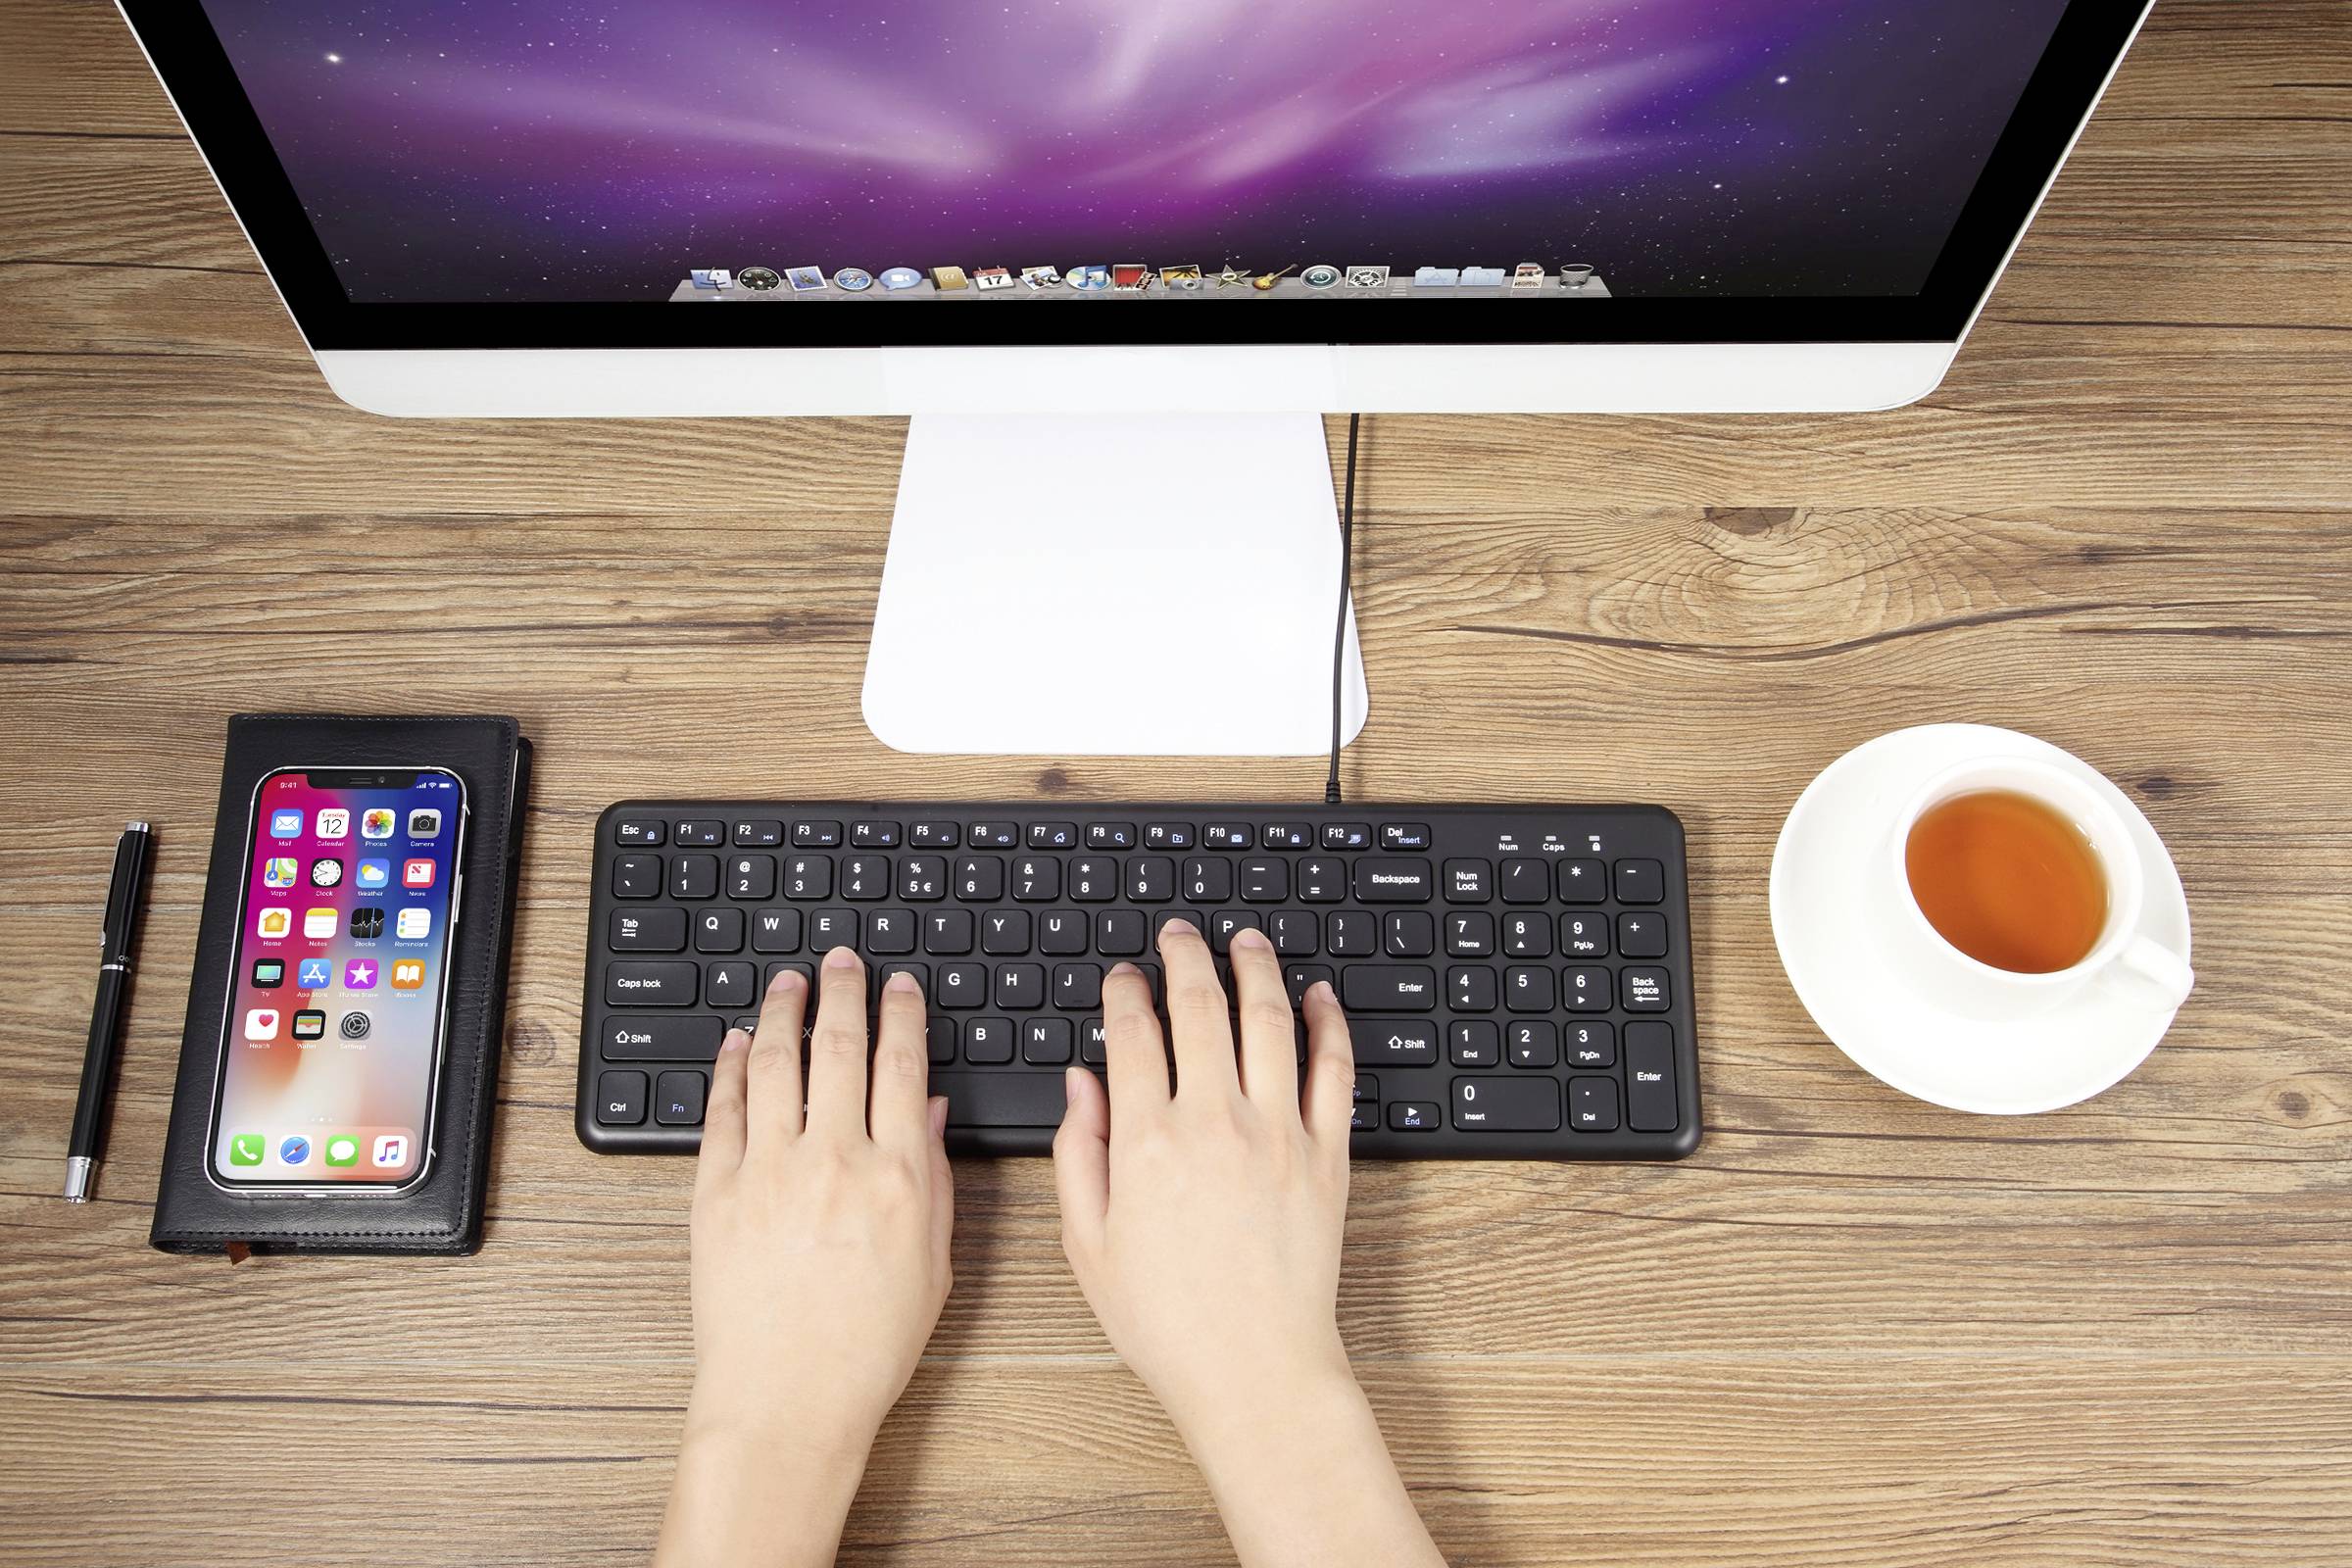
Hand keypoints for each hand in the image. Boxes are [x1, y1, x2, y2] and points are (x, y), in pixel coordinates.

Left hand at [656, 949, 953, 1567]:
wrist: (787, 1401)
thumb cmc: (865, 1350)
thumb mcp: (933, 1265)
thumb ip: (934, 1178)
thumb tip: (929, 1112)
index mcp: (895, 1175)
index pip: (902, 1066)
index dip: (902, 1014)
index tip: (899, 986)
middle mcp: (832, 1160)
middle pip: (838, 1047)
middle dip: (841, 991)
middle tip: (840, 960)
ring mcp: (768, 1172)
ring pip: (773, 1063)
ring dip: (780, 1012)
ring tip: (786, 982)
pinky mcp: (714, 1193)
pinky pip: (721, 1111)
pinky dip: (728, 1069)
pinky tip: (734, 1045)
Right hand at [1053, 919, 1445, 1567]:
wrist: (1254, 1368)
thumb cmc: (1167, 1320)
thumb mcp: (1088, 1242)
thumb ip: (1079, 1152)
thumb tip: (1082, 1083)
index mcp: (1148, 1142)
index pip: (1134, 1034)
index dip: (1125, 992)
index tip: (1123, 976)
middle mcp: (1215, 1122)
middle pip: (1200, 1008)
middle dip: (1185, 958)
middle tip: (1179, 936)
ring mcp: (1279, 1133)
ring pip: (1269, 1020)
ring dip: (1255, 968)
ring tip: (1246, 942)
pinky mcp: (1328, 1154)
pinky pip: (1334, 1069)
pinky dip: (1329, 1022)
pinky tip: (1318, 996)